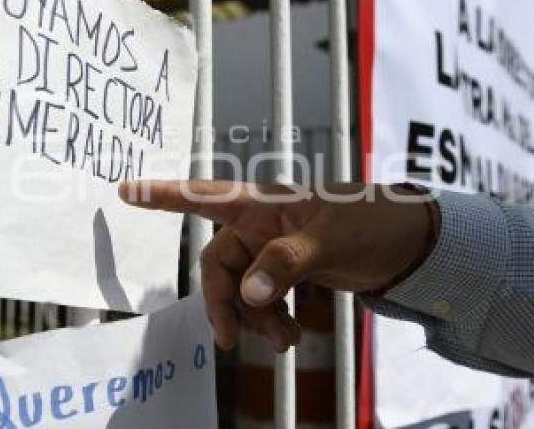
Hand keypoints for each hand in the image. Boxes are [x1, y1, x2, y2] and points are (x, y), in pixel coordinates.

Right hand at [118, 180, 436, 351]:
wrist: (408, 244)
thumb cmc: (371, 222)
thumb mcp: (329, 240)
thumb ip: (286, 263)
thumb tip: (250, 295)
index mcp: (263, 203)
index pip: (204, 196)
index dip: (163, 195)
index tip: (125, 191)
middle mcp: (260, 225)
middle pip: (220, 265)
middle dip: (225, 303)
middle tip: (232, 340)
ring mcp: (273, 250)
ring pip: (242, 289)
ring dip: (254, 319)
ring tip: (285, 342)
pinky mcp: (288, 272)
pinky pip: (264, 299)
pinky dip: (271, 319)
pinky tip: (291, 336)